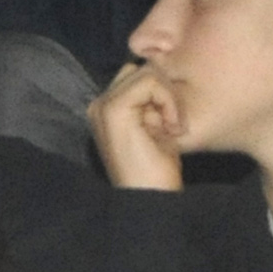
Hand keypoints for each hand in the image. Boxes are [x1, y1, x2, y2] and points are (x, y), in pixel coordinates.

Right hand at [89, 61, 185, 189]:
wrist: (150, 201)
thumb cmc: (157, 173)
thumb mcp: (156, 129)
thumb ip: (152, 103)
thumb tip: (163, 73)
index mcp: (105, 110)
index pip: (138, 77)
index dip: (162, 94)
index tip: (172, 126)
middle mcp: (98, 105)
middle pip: (142, 70)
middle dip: (166, 93)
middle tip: (174, 126)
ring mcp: (103, 106)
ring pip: (148, 73)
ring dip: (169, 98)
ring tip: (172, 128)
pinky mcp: (114, 109)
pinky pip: (151, 81)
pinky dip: (169, 101)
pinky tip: (170, 128)